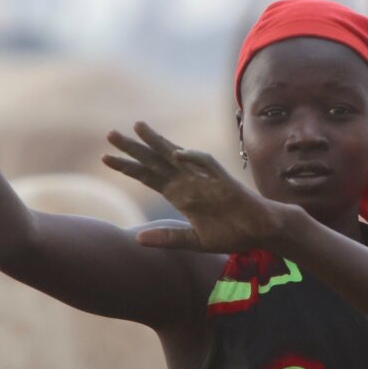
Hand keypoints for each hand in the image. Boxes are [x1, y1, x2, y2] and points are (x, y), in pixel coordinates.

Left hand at [103, 122, 288, 252]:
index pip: (147, 176)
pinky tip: (177, 153)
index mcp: (180, 194)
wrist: (262, 234)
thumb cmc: (231, 234)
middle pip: (155, 160)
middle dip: (133, 148)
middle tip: (110, 134)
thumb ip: (167, 237)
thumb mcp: (193, 241)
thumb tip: (137, 238)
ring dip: (158, 141)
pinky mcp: (224, 181)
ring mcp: (205, 179)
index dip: (127, 167)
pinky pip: (207, 165)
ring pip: (176, 154)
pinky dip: (193, 158)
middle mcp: (188, 182)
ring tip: (138, 127)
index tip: (105, 158)